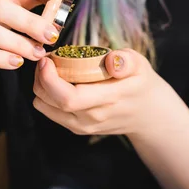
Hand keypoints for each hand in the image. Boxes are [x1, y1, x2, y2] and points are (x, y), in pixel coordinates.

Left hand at [33, 49, 176, 137]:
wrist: (147, 115)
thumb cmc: (140, 83)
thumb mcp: (140, 65)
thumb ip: (126, 61)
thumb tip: (113, 60)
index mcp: (109, 99)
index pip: (69, 97)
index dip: (50, 79)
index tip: (47, 60)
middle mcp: (93, 117)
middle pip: (51, 102)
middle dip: (40, 79)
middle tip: (45, 60)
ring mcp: (84, 126)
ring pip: (46, 107)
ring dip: (40, 87)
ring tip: (48, 69)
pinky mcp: (78, 129)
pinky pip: (50, 112)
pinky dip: (45, 96)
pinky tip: (55, 81)